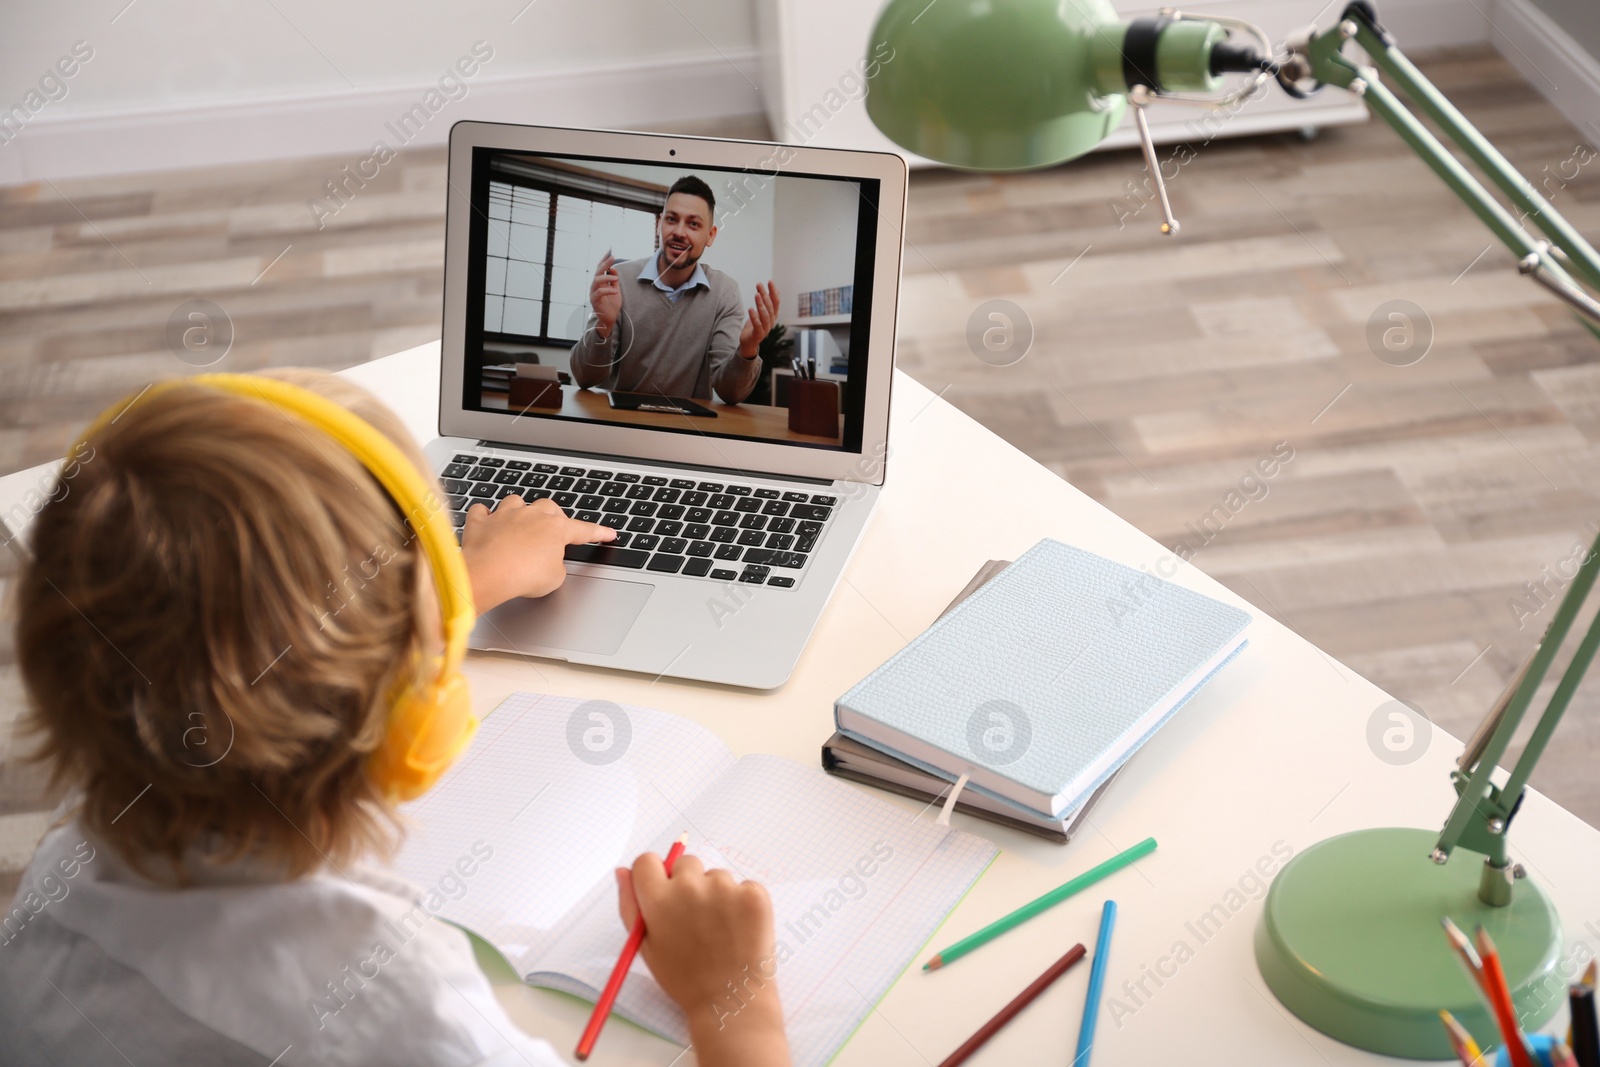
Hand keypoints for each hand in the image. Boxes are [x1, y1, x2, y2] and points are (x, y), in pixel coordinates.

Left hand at [459, 496, 614, 612]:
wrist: (488, 574)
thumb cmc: (522, 575)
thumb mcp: (554, 578)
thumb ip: (556, 566)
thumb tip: (549, 563)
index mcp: (555, 529)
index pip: (583, 530)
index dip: (598, 532)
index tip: (608, 533)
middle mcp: (531, 515)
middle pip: (548, 507)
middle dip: (554, 516)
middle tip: (555, 529)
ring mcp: (504, 516)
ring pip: (515, 501)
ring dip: (519, 509)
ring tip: (520, 520)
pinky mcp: (481, 523)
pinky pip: (481, 512)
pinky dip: (484, 516)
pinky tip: (486, 521)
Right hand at [589, 253, 620, 337]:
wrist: (610, 318)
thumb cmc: (612, 304)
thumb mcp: (616, 289)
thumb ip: (614, 280)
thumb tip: (614, 268)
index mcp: (600, 282)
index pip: (601, 269)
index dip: (604, 260)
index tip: (610, 252)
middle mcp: (595, 286)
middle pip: (598, 272)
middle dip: (605, 263)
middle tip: (612, 257)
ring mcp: (593, 293)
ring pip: (596, 280)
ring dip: (607, 277)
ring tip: (616, 278)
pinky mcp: (594, 301)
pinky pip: (599, 292)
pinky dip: (608, 290)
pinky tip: (615, 290)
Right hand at [617, 853, 790, 1066]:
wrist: (731, 1000)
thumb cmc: (685, 977)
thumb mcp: (646, 946)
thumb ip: (630, 905)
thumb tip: (623, 871)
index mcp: (659, 899)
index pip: (647, 861)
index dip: (654, 876)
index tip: (664, 891)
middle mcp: (690, 887)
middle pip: (685, 863)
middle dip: (687, 884)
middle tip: (696, 919)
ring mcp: (725, 888)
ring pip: (716, 876)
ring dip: (716, 894)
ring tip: (719, 930)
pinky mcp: (754, 894)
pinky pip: (743, 885)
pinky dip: (742, 902)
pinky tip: (739, 929)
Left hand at [737, 281, 779, 359]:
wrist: (749, 343)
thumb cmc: (755, 326)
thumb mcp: (762, 312)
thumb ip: (769, 302)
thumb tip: (777, 290)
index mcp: (773, 315)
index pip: (776, 302)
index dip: (773, 291)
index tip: (769, 281)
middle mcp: (771, 321)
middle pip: (770, 307)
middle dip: (765, 295)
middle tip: (759, 285)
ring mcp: (766, 328)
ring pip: (765, 315)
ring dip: (761, 304)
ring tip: (756, 295)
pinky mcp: (758, 334)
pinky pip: (757, 324)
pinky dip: (754, 317)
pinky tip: (750, 309)